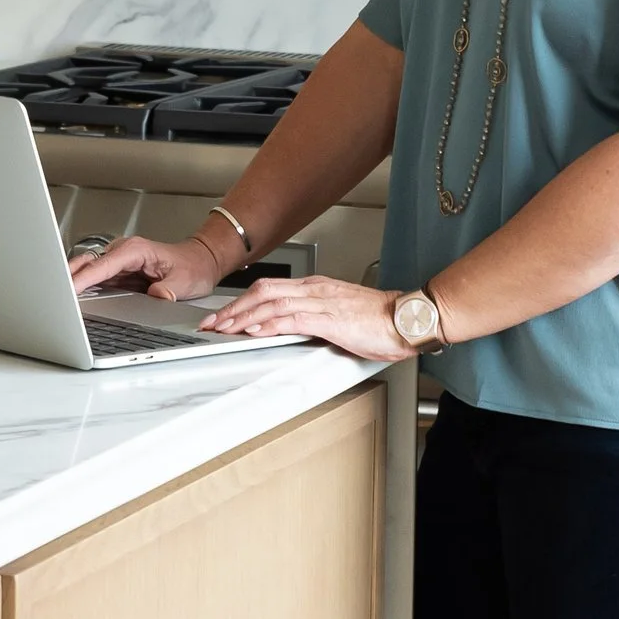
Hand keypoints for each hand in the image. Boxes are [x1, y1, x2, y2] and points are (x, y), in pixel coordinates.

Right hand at [68, 231, 224, 302]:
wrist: (201, 261)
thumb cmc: (193, 267)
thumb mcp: (185, 281)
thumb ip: (168, 290)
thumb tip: (156, 297)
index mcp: (135, 250)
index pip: (102, 265)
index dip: (83, 278)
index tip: (68, 290)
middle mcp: (123, 253)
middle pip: (87, 264)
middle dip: (67, 277)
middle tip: (50, 294)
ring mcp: (118, 263)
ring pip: (87, 271)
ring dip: (71, 283)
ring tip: (55, 299)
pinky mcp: (118, 273)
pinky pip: (94, 279)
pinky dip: (81, 288)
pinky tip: (71, 299)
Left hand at [208, 272, 408, 360]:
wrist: (406, 318)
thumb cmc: (379, 320)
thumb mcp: (338, 315)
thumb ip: (314, 318)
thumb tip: (290, 329)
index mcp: (315, 287)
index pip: (269, 288)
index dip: (241, 301)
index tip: (223, 315)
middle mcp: (314, 289)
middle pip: (263, 291)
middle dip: (233, 308)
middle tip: (213, 323)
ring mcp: (321, 302)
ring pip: (272, 303)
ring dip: (244, 317)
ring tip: (225, 330)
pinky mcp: (330, 319)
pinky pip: (293, 319)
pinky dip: (270, 324)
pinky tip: (255, 332)